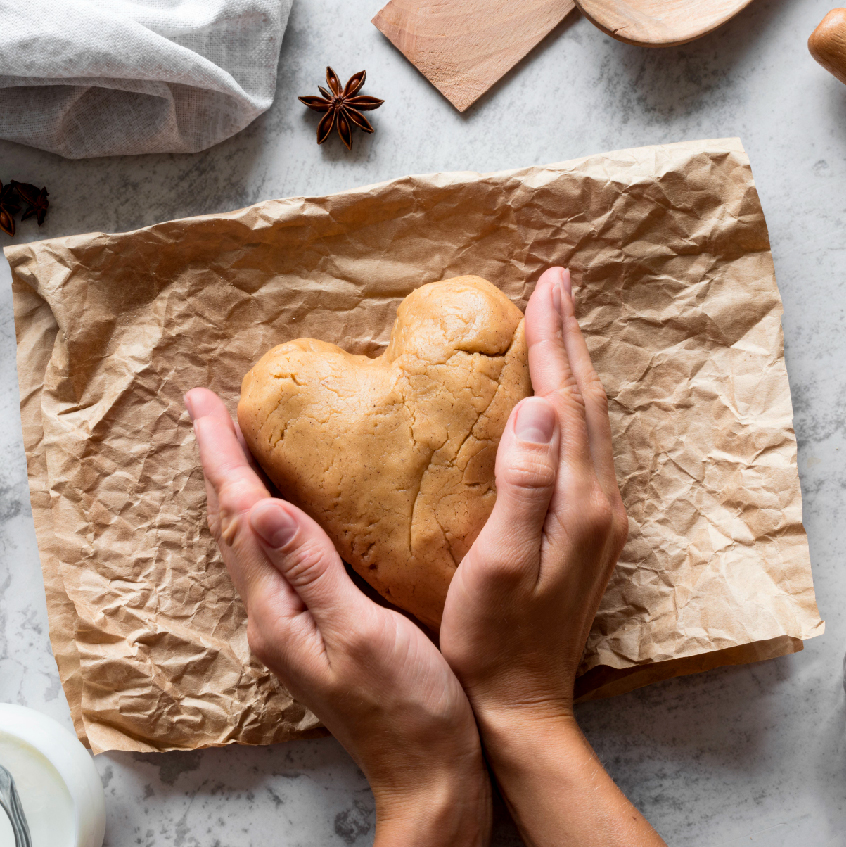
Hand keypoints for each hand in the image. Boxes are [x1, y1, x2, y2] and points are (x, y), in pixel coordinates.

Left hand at [186, 388, 490, 846]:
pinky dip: (272, 515)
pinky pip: (281, 555)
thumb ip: (311, 571)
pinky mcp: (316, 625)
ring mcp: (292, 622)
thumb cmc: (407, 710)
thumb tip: (262, 508)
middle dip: (219, 462)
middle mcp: (273, 614)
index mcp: (277, 611)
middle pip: (233, 523)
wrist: (427, 774)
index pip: (238, 516)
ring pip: (253, 538)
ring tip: (238, 443)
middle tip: (209, 409)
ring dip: (240, 486)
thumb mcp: (360, 635)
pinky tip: (290, 503)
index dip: (221, 456)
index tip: (203, 403)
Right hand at [440, 268, 663, 846]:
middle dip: (570, 340)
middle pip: (588, 403)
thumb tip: (536, 409)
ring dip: (574, 369)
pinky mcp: (586, 531)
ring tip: (557, 328)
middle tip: (555, 287)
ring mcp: (597, 518)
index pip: (567, 401)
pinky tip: (553, 401)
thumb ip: (524, 485)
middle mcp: (599, 503)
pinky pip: (583, 449)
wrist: (521, 702)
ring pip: (590, 423)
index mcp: (578, 503)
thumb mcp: (498, 564)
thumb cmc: (493, 639)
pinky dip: (571, 408)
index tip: (544, 288)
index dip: (555, 341)